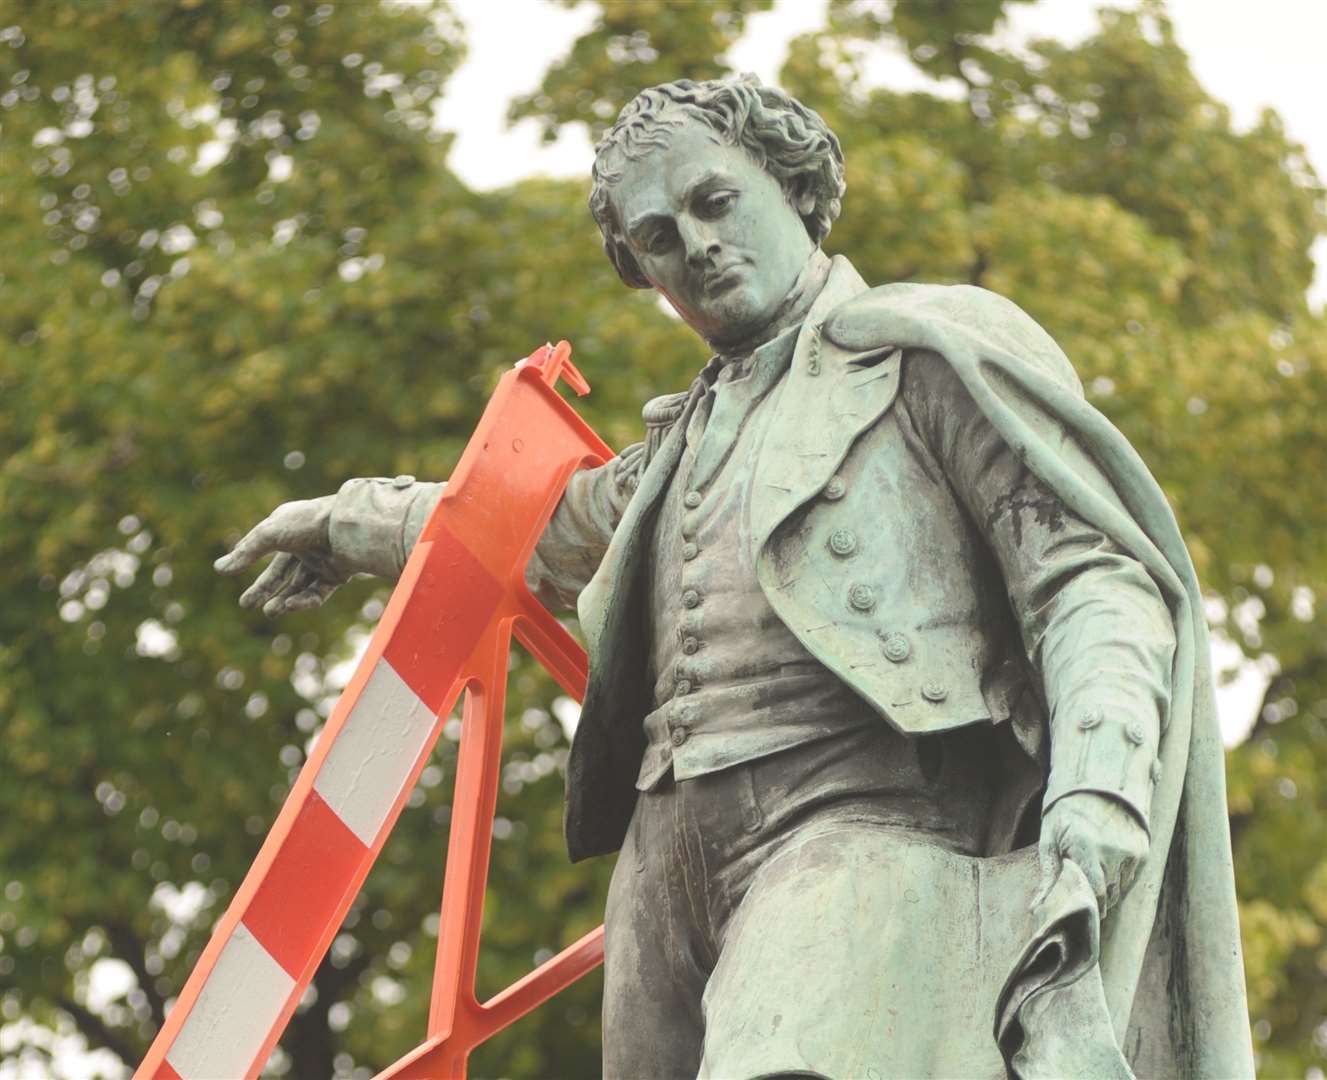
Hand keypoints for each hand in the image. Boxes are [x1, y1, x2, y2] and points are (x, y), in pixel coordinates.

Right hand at [214, 495, 349, 616]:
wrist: (349, 528)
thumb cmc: (308, 523)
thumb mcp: (270, 534)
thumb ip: (246, 552)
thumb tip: (219, 569)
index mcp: (289, 528)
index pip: (264, 545)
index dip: (248, 559)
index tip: (230, 572)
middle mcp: (305, 544)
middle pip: (280, 572)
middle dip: (263, 590)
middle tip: (246, 605)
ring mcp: (322, 560)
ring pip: (299, 586)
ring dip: (283, 600)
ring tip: (270, 612)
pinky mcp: (338, 574)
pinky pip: (318, 592)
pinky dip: (304, 601)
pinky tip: (290, 605)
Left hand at [1035, 791, 1148, 916]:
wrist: (1095, 787)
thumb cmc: (1065, 816)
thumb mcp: (1050, 840)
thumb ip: (1048, 876)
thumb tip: (1037, 907)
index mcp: (1086, 849)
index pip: (1095, 893)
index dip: (1090, 906)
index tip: (1082, 911)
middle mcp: (1112, 851)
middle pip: (1110, 894)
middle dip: (1098, 901)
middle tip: (1086, 898)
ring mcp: (1130, 850)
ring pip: (1122, 888)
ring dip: (1110, 891)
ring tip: (1096, 878)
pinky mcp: (1142, 849)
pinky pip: (1132, 878)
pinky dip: (1121, 880)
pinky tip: (1108, 868)